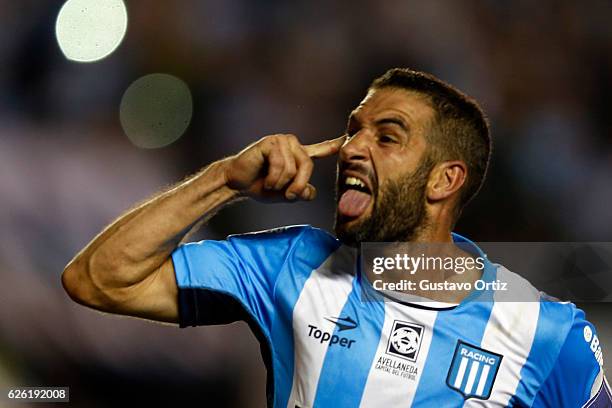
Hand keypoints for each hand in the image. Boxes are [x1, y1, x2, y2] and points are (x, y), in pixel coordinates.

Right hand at [223, 134, 344, 201]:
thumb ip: (302, 192)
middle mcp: (293, 145)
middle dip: (297, 185)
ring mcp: (282, 141)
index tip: (347, 140)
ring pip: (294, 168)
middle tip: (286, 195)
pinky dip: (273, 178)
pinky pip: (281, 165)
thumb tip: (311, 193)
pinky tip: (265, 179)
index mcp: (299, 155)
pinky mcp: (270, 142)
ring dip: (281, 183)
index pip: (321, 150)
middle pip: (307, 166)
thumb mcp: (286, 194)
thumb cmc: (260, 186)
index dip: (334, 146)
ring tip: (270, 184)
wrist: (237, 183)